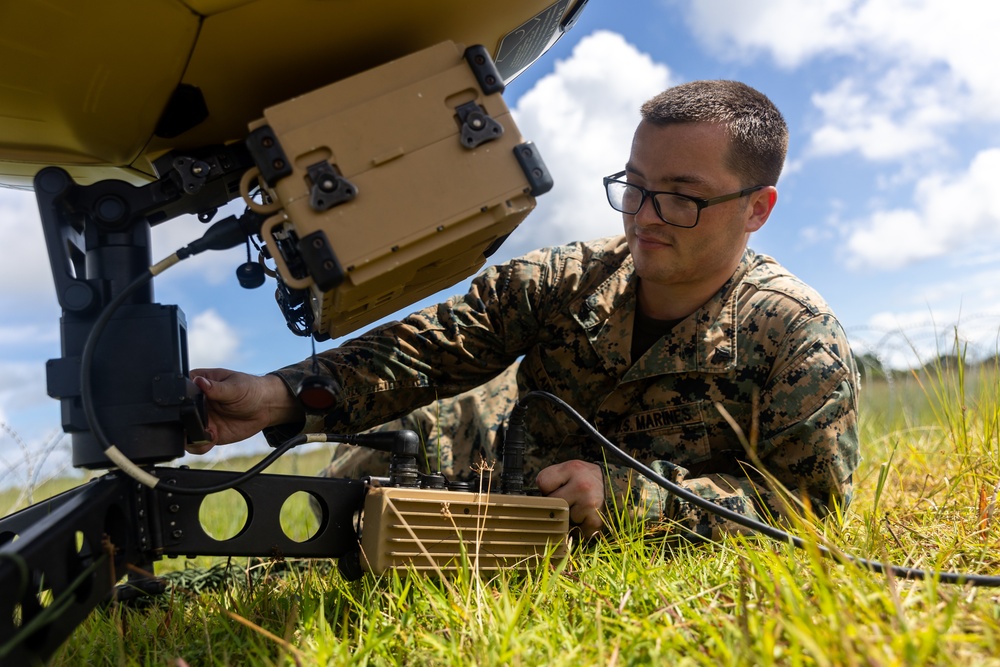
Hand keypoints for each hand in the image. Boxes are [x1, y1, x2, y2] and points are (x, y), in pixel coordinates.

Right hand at [187, 368, 303, 453]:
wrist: (265, 407)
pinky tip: (213, 438)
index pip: (178, 390)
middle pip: (177, 414)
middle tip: (200, 423)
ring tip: (208, 432)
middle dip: (184, 422)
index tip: (188, 406)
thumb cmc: (250, 389)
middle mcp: (195, 402)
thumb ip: (216, 388)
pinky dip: (200, 445)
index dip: (178, 400)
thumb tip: (199, 381)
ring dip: (191, 436)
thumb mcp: (234, 386)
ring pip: (184, 432)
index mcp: (197, 383)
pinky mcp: (209, 434)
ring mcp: (201, 419)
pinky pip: (197, 444)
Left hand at [536, 460, 604, 538]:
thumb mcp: (573, 471)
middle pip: (551, 503)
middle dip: (557, 505)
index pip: (543, 482)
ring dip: (569, 518)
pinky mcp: (595, 522)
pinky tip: (588, 517)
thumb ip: (555, 480)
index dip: (548, 488)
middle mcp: (581, 484)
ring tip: (581, 507)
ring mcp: (589, 504)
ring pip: (562, 519)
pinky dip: (580, 528)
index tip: (558, 488)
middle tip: (570, 500)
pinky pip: (576, 531)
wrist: (621, 490)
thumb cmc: (589, 481)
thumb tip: (536, 503)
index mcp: (572, 468)